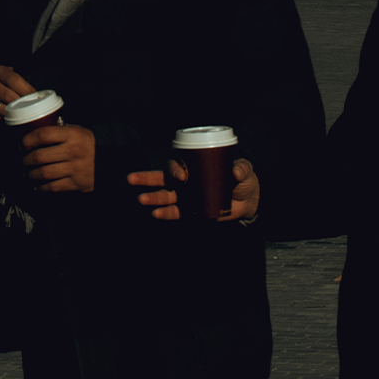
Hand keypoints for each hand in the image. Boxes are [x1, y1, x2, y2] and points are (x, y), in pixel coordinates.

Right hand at [0, 63, 35, 130]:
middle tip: (34, 113)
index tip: (38, 100)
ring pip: (2, 109)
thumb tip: (41, 98)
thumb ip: (24, 87)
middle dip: (22, 105)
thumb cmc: (10, 91)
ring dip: (14, 116)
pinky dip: (4, 124)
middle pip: (8, 95)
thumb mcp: (15, 84)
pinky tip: (12, 125)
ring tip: (25, 120)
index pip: (13, 79)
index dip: (27, 91)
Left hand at [20, 123, 96, 193]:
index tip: (21, 145)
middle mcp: (72, 151)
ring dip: (30, 175)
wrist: (110, 161)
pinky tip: (36, 186)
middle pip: (40, 156)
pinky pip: (54, 187)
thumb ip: (58, 131)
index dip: (27, 140)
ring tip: (25, 174)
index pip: (42, 135)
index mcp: (71, 134)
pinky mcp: (77, 184)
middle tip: (21, 161)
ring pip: (44, 173)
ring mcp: (75, 169)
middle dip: (25, 160)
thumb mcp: (76, 130)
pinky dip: (41, 188)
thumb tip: (34, 132)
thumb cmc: (88, 143)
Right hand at [127, 158, 258, 224]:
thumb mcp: (243, 169)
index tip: (182, 176)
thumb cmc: (242, 178)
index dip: (175, 168)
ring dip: (153, 198)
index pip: (177, 164)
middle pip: (162, 177)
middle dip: (146, 178)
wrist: (248, 200)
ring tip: (141, 200)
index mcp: (193, 165)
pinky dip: (166, 214)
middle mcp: (185, 179)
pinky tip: (156, 215)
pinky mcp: (191, 211)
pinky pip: (175, 213)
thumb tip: (235, 171)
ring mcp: (186, 195)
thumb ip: (240, 168)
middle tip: (131, 179)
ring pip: (164, 195)